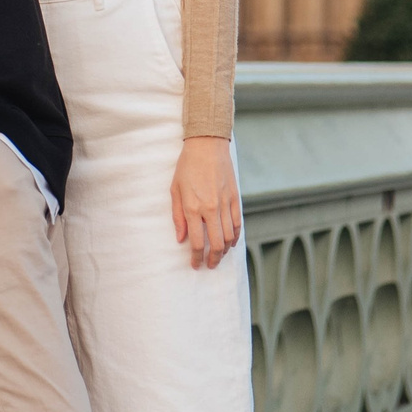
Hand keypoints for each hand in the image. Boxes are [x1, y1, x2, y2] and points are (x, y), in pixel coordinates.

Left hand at [171, 136, 240, 268]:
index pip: (197, 242)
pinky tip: (230, 243)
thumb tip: (180, 239)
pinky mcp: (235, 198)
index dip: (196, 258)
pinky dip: (235, 237)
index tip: (195, 264)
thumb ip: (177, 217)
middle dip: (213, 259)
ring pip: (229, 237)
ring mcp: (225, 204)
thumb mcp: (175, 190)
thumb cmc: (187, 167)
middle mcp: (211, 209)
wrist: (207, 146)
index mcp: (193, 208)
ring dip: (224, 250)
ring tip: (218, 256)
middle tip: (209, 265)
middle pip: (216, 244)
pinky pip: (237, 224)